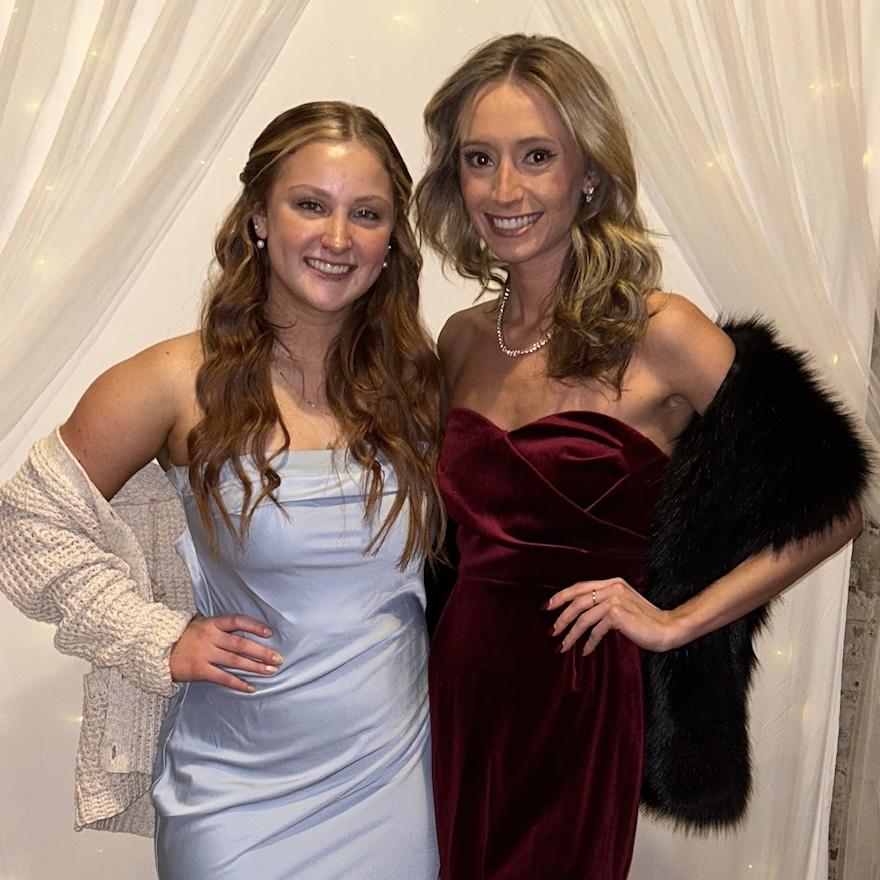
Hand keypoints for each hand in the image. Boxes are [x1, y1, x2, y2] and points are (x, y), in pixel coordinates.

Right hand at [169, 614, 281, 692]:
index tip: (270, 633)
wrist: (156, 649)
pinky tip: (251, 688)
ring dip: (255, 667)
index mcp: (212, 623)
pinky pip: (223, 678)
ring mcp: (204, 654)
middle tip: (278, 658)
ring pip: (235, 661)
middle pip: (241, 644)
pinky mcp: (199, 670)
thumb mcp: (200, 624)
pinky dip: (238, 683)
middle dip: (262, 651)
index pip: (237, 621)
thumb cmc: (183, 636)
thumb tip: (245, 629)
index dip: (254, 626)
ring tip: (271, 671)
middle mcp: (210, 637)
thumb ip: (220, 626)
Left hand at [545, 577, 681, 655]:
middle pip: (577, 601)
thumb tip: (578, 613)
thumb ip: (604, 603)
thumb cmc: (645, 621)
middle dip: (561, 617)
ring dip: (570, 634)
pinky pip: (595, 631)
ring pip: (583, 618)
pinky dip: (588, 643)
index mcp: (612, 582)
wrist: (667, 628)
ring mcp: (614, 600)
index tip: (547, 607)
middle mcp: (612, 587)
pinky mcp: (617, 614)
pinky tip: (585, 652)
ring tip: (562, 646)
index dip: (561, 596)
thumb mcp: (622, 605)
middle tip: (551, 631)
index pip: (580, 587)